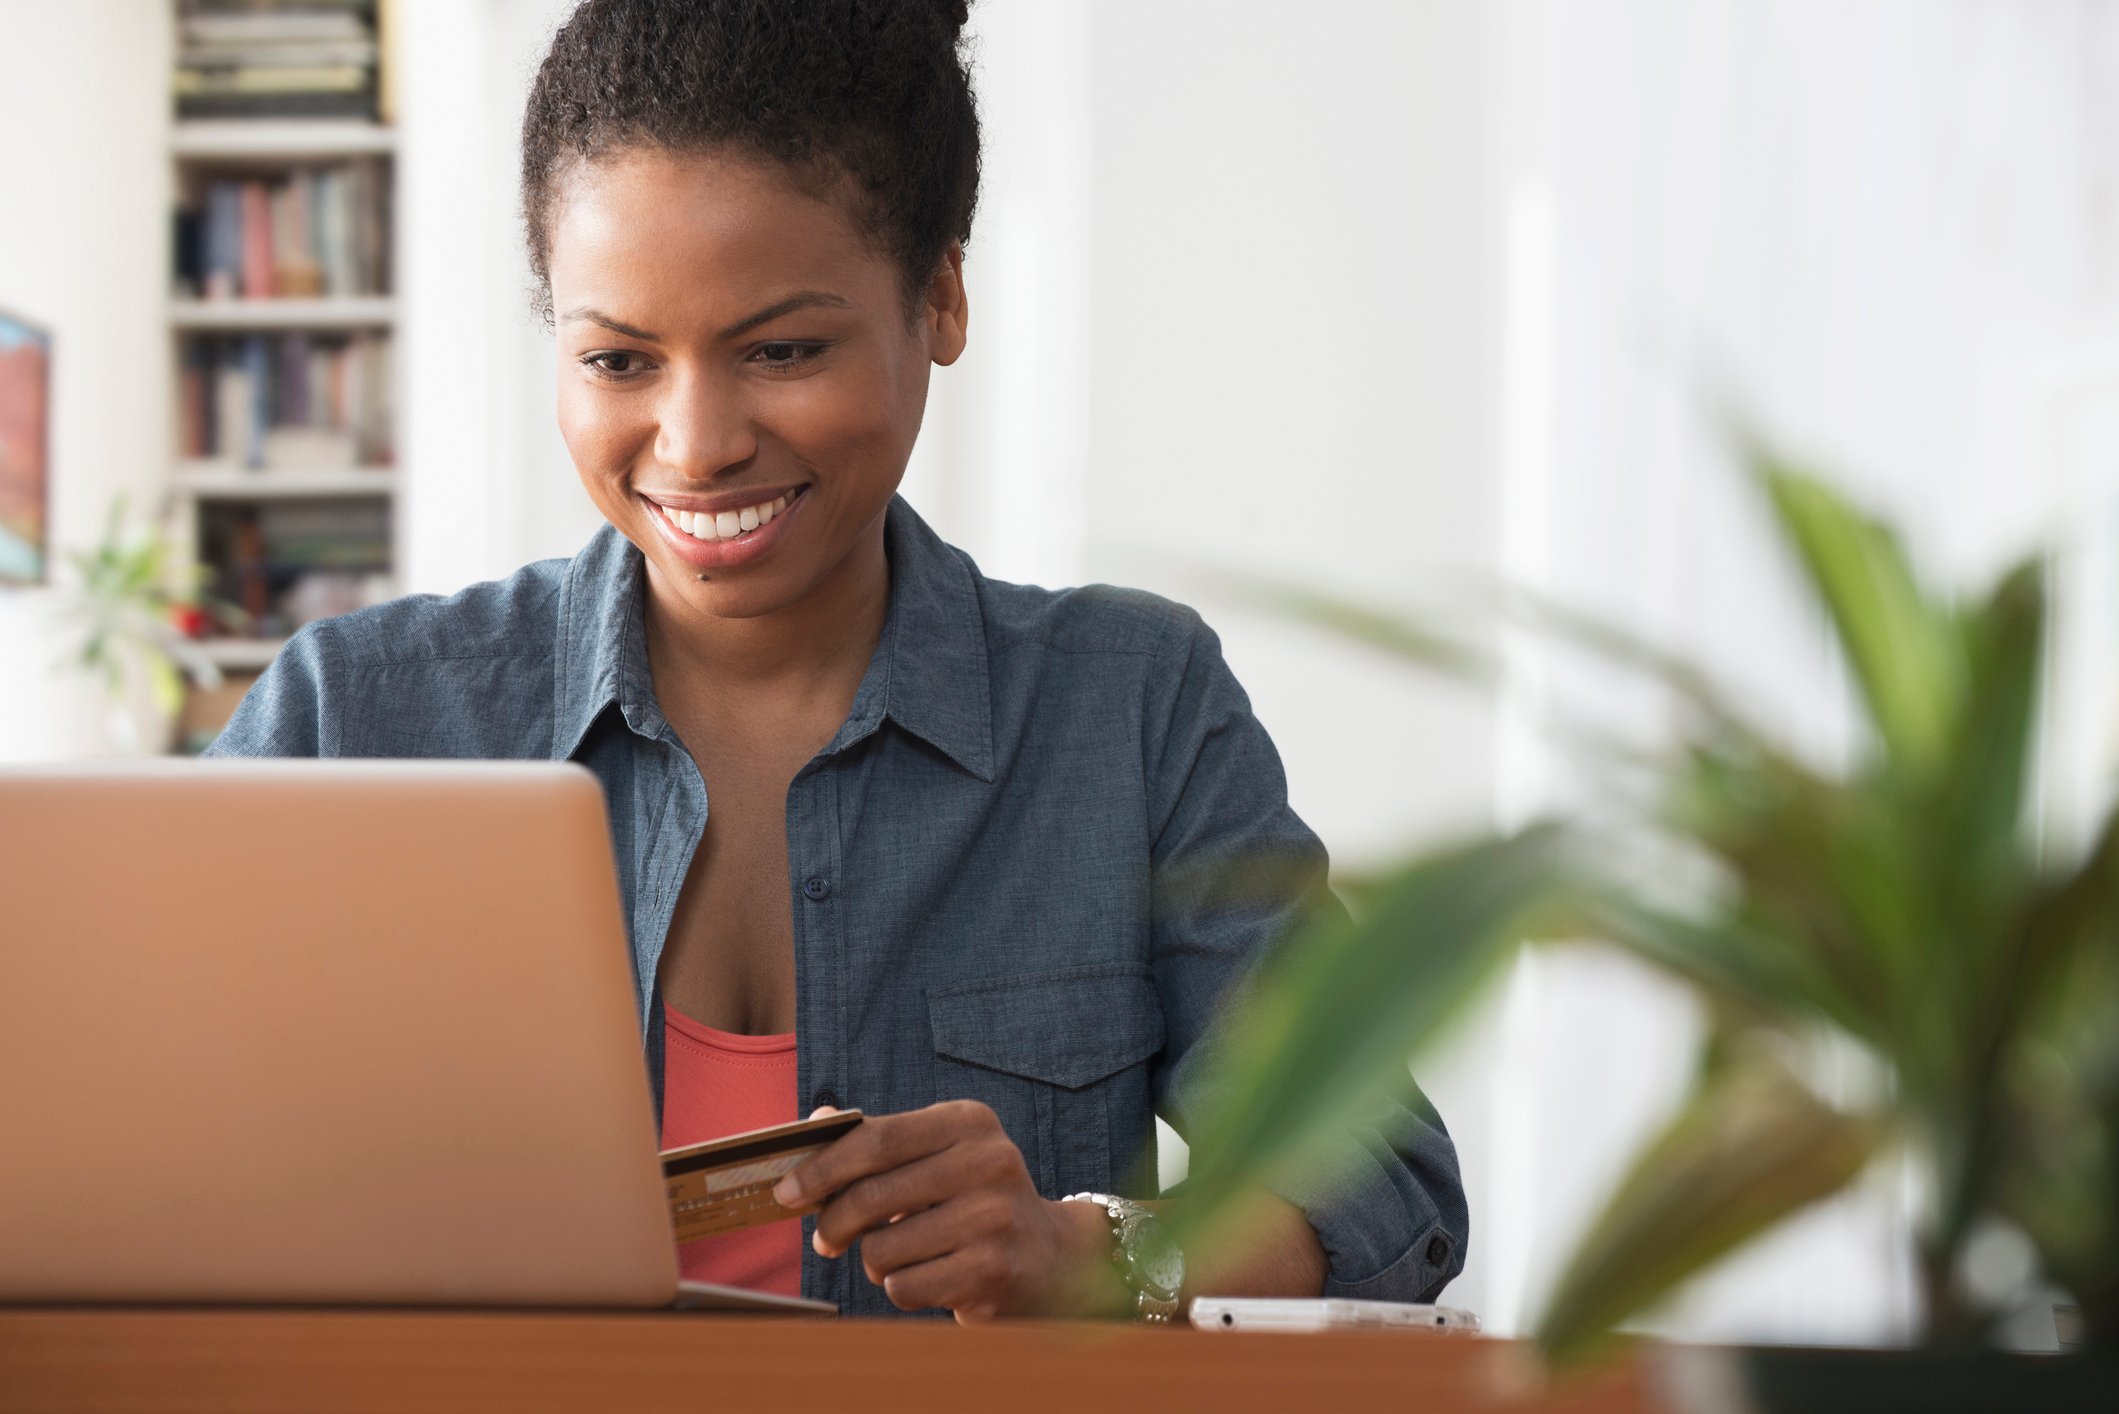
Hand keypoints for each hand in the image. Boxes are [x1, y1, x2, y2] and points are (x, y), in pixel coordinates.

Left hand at [771, 1100, 1118, 1321]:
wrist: (1049, 1256)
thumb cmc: (971, 1199)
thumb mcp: (937, 1155)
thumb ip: (877, 1138)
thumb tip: (815, 1122)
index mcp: (969, 1121)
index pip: (877, 1139)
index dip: (822, 1167)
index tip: (785, 1192)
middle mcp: (989, 1161)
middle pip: (871, 1195)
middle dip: (833, 1223)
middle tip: (824, 1239)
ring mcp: (995, 1217)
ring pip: (883, 1249)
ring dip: (875, 1261)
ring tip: (901, 1255)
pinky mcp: (993, 1271)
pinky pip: (905, 1288)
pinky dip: (901, 1289)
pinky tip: (928, 1277)